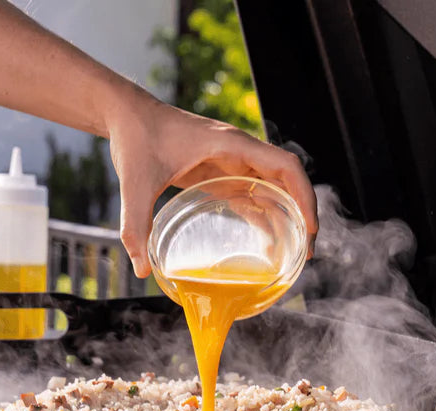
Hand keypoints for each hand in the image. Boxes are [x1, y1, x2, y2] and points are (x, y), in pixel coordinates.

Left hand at [107, 95, 318, 277]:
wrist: (126, 115)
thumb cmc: (136, 137)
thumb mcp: (136, 184)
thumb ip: (137, 226)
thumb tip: (142, 269)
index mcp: (230, 145)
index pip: (285, 166)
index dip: (303, 195)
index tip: (309, 227)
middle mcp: (238, 151)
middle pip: (287, 179)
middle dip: (302, 212)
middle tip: (306, 251)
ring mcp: (231, 161)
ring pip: (272, 187)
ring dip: (286, 214)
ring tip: (293, 251)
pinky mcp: (219, 172)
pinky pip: (251, 193)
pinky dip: (264, 214)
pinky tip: (268, 241)